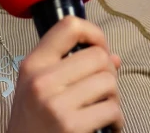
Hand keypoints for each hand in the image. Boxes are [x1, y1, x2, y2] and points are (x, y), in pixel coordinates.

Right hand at [7, 16, 123, 132]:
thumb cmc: (33, 123)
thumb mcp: (38, 88)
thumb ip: (70, 67)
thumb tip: (114, 57)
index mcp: (33, 64)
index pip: (68, 26)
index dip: (94, 33)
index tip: (99, 49)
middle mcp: (41, 80)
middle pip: (98, 56)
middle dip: (109, 73)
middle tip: (102, 90)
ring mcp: (55, 104)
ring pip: (109, 82)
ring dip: (114, 98)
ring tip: (102, 109)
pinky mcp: (71, 126)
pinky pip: (112, 110)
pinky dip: (116, 120)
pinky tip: (106, 127)